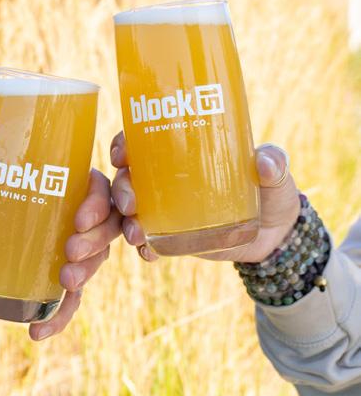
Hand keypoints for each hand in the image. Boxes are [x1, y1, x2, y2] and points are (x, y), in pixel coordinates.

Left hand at [0, 164, 120, 339]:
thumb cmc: (0, 192)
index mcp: (73, 186)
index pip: (99, 190)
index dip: (98, 205)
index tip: (79, 219)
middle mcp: (83, 217)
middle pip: (106, 228)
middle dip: (95, 242)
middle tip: (70, 251)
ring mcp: (78, 249)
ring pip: (97, 260)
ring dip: (86, 273)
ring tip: (66, 282)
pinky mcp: (64, 277)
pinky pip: (71, 298)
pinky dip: (60, 316)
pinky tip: (38, 331)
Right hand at [110, 131, 299, 262]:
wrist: (275, 234)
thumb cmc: (270, 192)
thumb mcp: (275, 173)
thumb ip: (273, 163)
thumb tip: (264, 162)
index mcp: (182, 154)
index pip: (142, 142)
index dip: (123, 144)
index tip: (122, 154)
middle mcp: (166, 180)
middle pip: (128, 178)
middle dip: (120, 189)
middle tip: (130, 203)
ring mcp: (167, 209)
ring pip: (131, 211)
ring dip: (125, 221)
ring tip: (136, 234)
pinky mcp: (173, 236)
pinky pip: (149, 240)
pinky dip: (144, 247)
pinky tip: (149, 253)